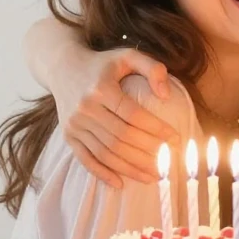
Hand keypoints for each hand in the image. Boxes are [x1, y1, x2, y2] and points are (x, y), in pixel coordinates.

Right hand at [54, 48, 177, 187]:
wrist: (62, 67)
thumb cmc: (102, 64)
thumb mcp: (127, 55)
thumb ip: (153, 68)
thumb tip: (166, 95)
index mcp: (101, 88)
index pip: (133, 114)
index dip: (156, 129)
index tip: (175, 138)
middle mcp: (85, 107)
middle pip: (121, 137)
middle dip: (147, 152)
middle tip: (168, 162)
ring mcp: (74, 124)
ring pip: (106, 152)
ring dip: (131, 168)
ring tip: (152, 176)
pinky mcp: (68, 136)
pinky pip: (86, 159)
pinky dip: (103, 174)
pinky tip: (121, 183)